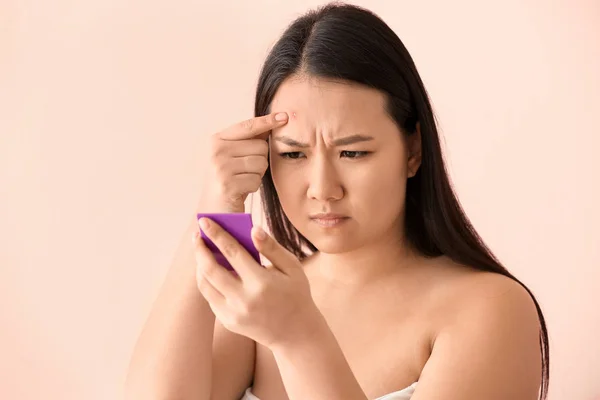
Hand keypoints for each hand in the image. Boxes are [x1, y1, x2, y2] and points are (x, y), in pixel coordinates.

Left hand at [192, 217, 322, 348]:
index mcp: (261, 283)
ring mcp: (233, 313)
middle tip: (197, 234)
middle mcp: (244, 299)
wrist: (295, 333)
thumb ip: (272, 248)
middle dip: (200, 249)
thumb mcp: (292, 268)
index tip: (204, 221)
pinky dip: (206, 281)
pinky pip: (210, 297)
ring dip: (199, 264)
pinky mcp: (228, 322)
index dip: (217, 235)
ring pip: (205, 284)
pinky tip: (208, 269)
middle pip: (211, 269)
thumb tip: (253, 229)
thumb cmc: (295, 294)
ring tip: (200, 250)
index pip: (232, 253)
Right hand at [198, 112, 288, 212]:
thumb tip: (274, 122)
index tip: (285, 116)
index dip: (267, 121)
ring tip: (241, 181)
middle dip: (260, 160)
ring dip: (257, 175)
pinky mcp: (227, 184)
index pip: (248, 126)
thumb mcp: (233, 157)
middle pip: (260, 146)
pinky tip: (240, 191)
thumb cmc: (227, 182)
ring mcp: (221, 167)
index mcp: (217, 140)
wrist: (211, 211)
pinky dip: (253, 187)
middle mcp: (217, 151)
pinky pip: (256, 180)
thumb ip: (249, 140)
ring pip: (261, 163)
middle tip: (244, 172)